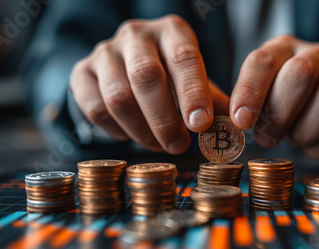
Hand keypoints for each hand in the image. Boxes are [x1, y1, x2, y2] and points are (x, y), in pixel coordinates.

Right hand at [70, 15, 228, 153]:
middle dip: (165, 118)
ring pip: (119, 96)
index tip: (201, 124)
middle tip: (180, 145)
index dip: (193, 92)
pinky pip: (95, 108)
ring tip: (161, 146)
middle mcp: (136, 34)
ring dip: (142, 130)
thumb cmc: (172, 79)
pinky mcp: (81, 72)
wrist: (127, 68)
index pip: (184, 57)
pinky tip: (135, 137)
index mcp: (171, 31)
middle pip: (146, 76)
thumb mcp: (196, 84)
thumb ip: (214, 104)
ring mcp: (105, 52)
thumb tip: (236, 128)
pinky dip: (117, 131)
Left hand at [230, 35, 318, 158]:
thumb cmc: (282, 98)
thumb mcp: (261, 93)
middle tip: (266, 137)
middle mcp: (315, 56)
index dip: (250, 92)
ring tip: (291, 138)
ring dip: (302, 131)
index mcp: (283, 48)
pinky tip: (310, 145)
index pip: (263, 61)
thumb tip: (235, 124)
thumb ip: (247, 104)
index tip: (241, 121)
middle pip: (299, 76)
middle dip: (278, 114)